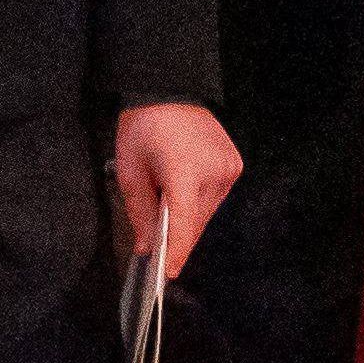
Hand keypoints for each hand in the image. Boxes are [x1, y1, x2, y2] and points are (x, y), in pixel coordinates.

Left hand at [115, 100, 244, 276]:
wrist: (169, 88)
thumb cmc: (143, 126)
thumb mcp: (129, 169)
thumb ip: (139, 212)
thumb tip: (146, 246)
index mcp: (185, 173)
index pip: (184, 225)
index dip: (176, 253)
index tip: (167, 273)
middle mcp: (214, 173)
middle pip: (195, 223)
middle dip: (176, 237)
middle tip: (158, 248)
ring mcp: (228, 169)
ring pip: (206, 212)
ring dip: (188, 218)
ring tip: (167, 211)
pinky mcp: (234, 165)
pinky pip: (215, 196)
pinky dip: (199, 202)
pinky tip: (182, 193)